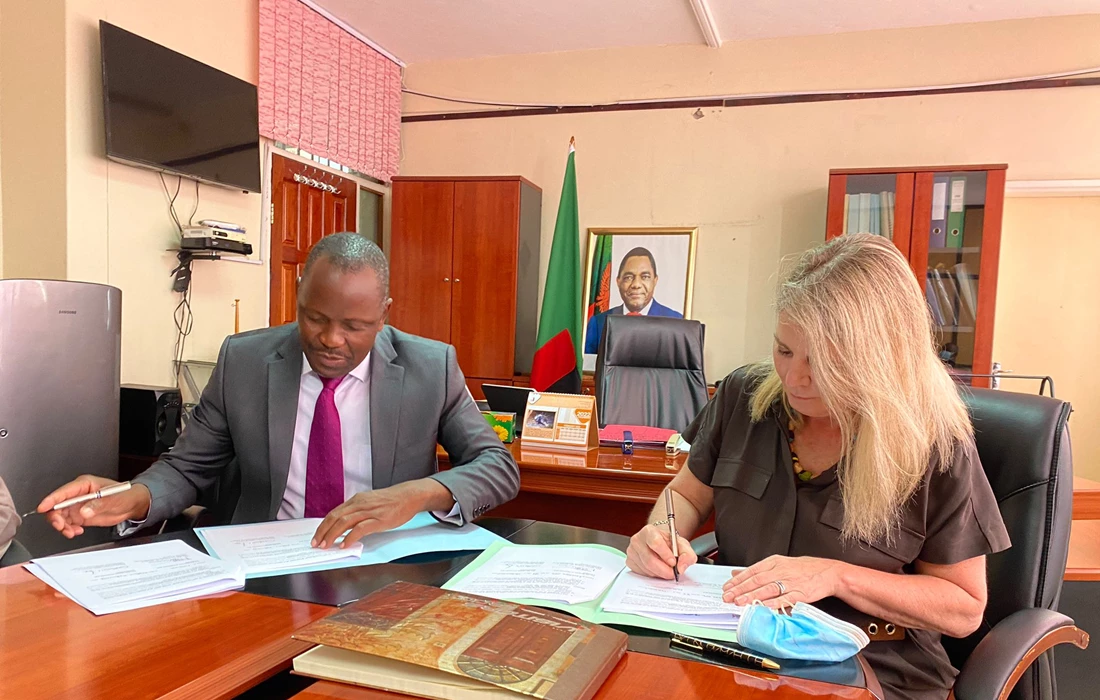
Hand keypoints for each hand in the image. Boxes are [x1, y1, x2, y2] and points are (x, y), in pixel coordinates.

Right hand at [36, 476, 151, 538]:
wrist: (131, 505)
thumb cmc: (124, 495)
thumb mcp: (113, 499)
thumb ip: (98, 505)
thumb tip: (84, 511)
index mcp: (84, 485)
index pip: (63, 492)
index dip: (51, 500)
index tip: (43, 508)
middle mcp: (77, 495)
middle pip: (57, 506)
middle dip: (56, 517)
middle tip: (62, 526)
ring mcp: (78, 506)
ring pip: (60, 517)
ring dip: (62, 526)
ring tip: (72, 532)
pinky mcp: (80, 516)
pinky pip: (67, 524)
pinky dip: (69, 529)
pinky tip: (77, 531)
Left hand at [312, 480, 435, 548]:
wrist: (409, 496)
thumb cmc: (391, 501)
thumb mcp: (370, 503)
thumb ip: (358, 511)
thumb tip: (345, 526)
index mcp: (356, 500)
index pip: (334, 513)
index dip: (323, 526)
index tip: (317, 536)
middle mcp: (359, 504)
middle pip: (335, 517)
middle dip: (323, 531)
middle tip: (316, 544)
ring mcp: (369, 511)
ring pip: (344, 522)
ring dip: (332, 535)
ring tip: (326, 546)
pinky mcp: (378, 519)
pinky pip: (360, 528)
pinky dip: (349, 537)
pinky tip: (344, 544)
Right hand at [625, 523, 696, 579]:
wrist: (659, 543)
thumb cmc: (669, 543)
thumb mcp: (682, 545)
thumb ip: (687, 555)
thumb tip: (681, 567)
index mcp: (649, 531)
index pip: (655, 543)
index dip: (665, 555)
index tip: (673, 563)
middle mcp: (637, 539)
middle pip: (649, 559)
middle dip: (663, 570)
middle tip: (672, 573)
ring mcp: (632, 551)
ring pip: (646, 568)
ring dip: (659, 573)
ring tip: (666, 569)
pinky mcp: (630, 561)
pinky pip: (642, 573)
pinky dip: (652, 575)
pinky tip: (657, 570)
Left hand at [722, 555, 844, 608]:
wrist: (829, 572)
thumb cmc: (803, 569)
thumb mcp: (779, 564)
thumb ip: (758, 570)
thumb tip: (736, 573)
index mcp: (774, 562)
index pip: (751, 571)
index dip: (737, 581)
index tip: (726, 588)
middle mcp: (781, 570)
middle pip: (756, 580)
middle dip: (740, 590)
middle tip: (727, 597)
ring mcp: (791, 582)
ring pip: (767, 589)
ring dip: (752, 596)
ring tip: (739, 602)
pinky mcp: (800, 593)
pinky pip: (784, 599)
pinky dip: (773, 604)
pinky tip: (763, 608)